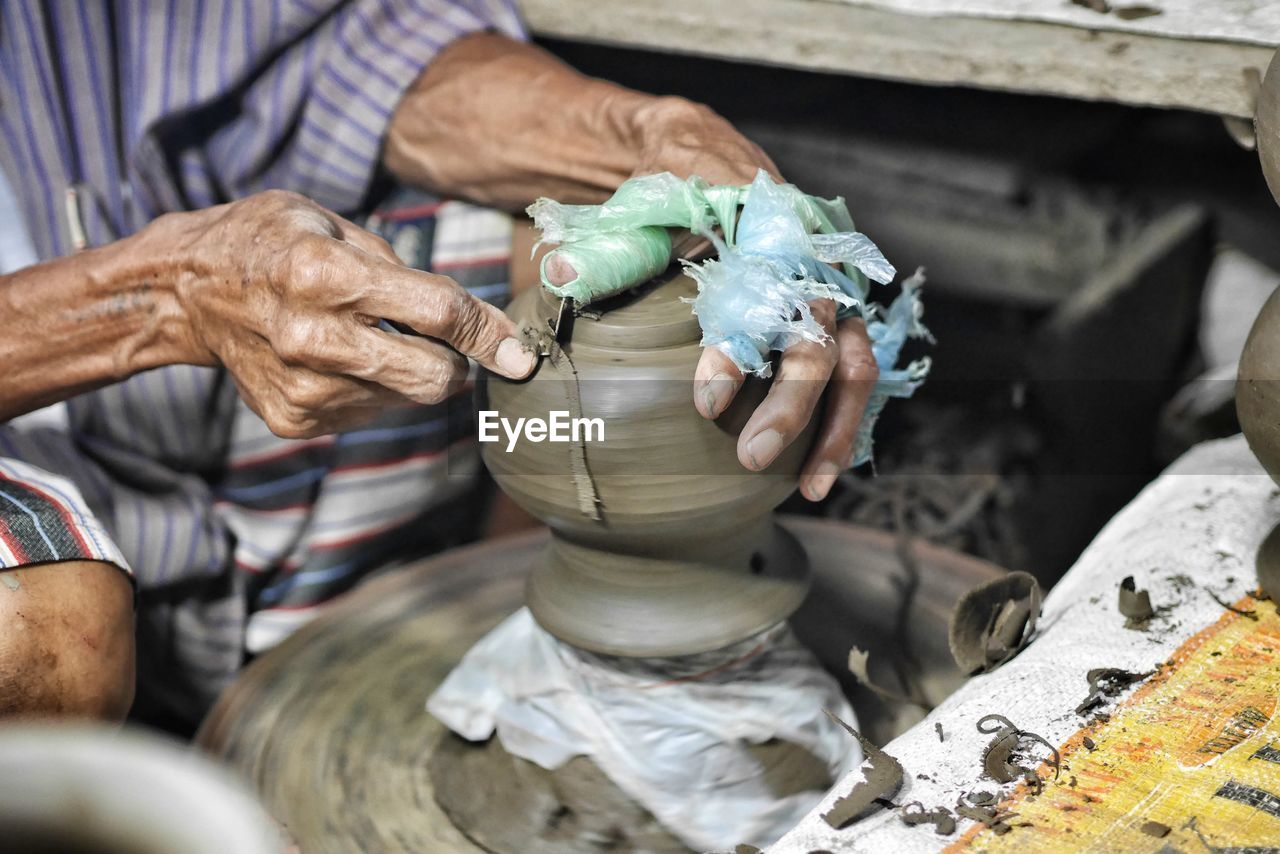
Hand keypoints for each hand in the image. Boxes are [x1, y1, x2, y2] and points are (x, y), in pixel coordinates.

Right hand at [148, 190, 534, 437]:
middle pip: (431, 376)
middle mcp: (312, 337)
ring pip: (406, 399)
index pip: (437, 314)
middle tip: (446, 342)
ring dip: (410, 372)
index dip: (488, 333)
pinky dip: (374, 388)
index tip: (518, 354)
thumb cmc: (267, 242)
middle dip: (457, 363)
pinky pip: (371, 412)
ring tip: (365, 335)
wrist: (186, 291)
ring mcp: (302, 387)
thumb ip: (400, 268)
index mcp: (324, 275)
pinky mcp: (294, 418)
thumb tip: (471, 318)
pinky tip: (340, 357)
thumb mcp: (330, 222)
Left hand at [545, 99, 873, 497]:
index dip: (740, 352)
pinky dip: (839, 426)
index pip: (765, 296)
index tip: (705, 403)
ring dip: (833, 429)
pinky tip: (815, 474)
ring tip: (808, 489)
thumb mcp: (635, 205)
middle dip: (791, 405)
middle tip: (750, 454)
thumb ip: (612, 245)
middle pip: (820, 338)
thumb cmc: (667, 185)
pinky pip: (853, 378)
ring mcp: (832, 292)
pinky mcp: (836, 320)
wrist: (705, 158)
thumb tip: (564, 278)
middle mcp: (814, 261)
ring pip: (853, 364)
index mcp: (768, 226)